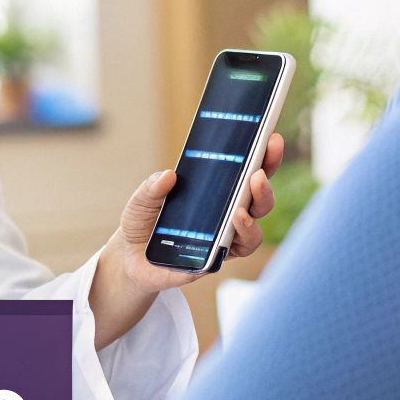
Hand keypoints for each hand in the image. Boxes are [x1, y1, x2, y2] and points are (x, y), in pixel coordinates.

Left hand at [108, 132, 285, 294]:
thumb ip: (152, 187)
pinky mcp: (215, 261)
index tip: (272, 137)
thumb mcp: (141, 200)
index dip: (264, 156)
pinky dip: (238, 238)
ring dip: (252, 217)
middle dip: (264, 185)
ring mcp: (223, 240)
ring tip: (240, 210)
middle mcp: (226, 216)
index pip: (247, 172)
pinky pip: (235, 252)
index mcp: (215, 193)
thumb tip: (169, 175)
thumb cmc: (142, 224)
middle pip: (259, 201)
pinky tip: (233, 226)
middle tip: (257, 174)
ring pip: (254, 230)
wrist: (128, 259)